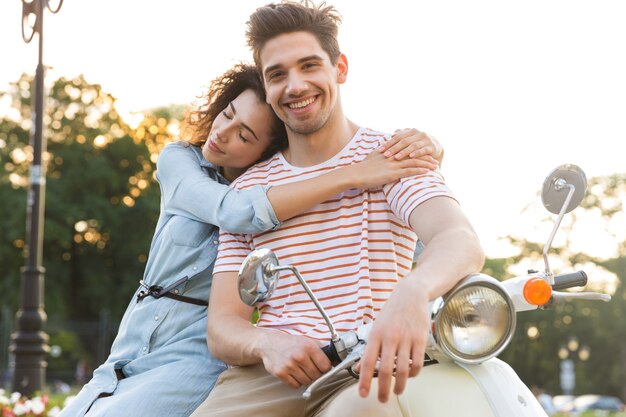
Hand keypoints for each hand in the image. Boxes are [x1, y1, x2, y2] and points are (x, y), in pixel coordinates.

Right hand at [258, 329, 331, 387]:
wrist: (270, 343)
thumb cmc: (292, 343)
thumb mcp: (308, 341)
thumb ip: (322, 351)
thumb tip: (337, 362)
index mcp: (309, 347)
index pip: (326, 366)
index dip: (326, 369)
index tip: (323, 368)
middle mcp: (299, 356)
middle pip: (317, 376)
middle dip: (316, 374)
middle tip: (311, 368)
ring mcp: (289, 365)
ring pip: (307, 382)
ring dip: (306, 378)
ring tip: (301, 369)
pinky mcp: (281, 373)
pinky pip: (296, 385)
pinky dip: (297, 382)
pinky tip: (294, 373)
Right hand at [350, 151, 436, 188]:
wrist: (355, 174)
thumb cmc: (361, 169)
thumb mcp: (372, 158)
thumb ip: (380, 156)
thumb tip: (382, 154)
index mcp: (389, 154)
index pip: (407, 151)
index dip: (417, 152)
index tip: (425, 154)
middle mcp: (393, 157)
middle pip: (413, 155)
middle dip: (425, 157)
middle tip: (435, 159)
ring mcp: (393, 165)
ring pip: (414, 163)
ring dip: (426, 164)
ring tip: (435, 166)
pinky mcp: (392, 173)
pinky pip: (409, 171)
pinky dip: (419, 171)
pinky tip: (427, 172)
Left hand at [357, 280, 429, 402]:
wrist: (410, 295)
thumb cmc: (392, 312)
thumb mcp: (376, 327)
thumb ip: (370, 348)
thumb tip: (361, 368)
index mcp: (376, 335)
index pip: (366, 361)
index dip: (363, 380)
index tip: (363, 393)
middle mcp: (390, 338)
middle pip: (385, 370)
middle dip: (383, 389)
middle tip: (382, 399)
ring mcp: (406, 339)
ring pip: (403, 370)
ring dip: (400, 386)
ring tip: (397, 391)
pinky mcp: (420, 340)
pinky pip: (417, 363)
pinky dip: (414, 374)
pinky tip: (410, 375)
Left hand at [379, 128, 442, 163]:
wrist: (435, 146)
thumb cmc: (418, 143)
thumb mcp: (410, 138)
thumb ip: (401, 136)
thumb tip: (392, 134)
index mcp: (410, 131)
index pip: (397, 137)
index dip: (388, 143)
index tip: (380, 150)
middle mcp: (418, 133)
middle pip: (404, 141)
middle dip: (394, 148)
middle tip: (386, 155)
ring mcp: (425, 140)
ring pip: (413, 145)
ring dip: (404, 152)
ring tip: (397, 157)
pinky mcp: (431, 147)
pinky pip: (423, 150)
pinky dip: (417, 153)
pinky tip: (411, 157)